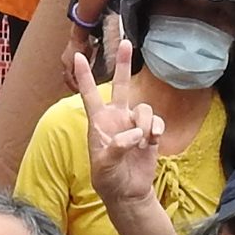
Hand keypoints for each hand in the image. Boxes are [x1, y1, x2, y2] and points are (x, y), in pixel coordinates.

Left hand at [67, 25, 165, 217]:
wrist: (128, 192)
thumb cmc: (108, 180)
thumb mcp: (103, 166)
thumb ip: (116, 148)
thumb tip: (135, 134)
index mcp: (99, 122)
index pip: (90, 95)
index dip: (84, 76)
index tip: (77, 57)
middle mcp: (117, 118)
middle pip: (121, 85)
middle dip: (124, 63)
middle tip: (127, 42)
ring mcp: (134, 124)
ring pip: (144, 109)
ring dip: (145, 123)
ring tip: (143, 141)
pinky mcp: (150, 133)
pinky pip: (157, 122)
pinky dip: (156, 130)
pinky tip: (152, 142)